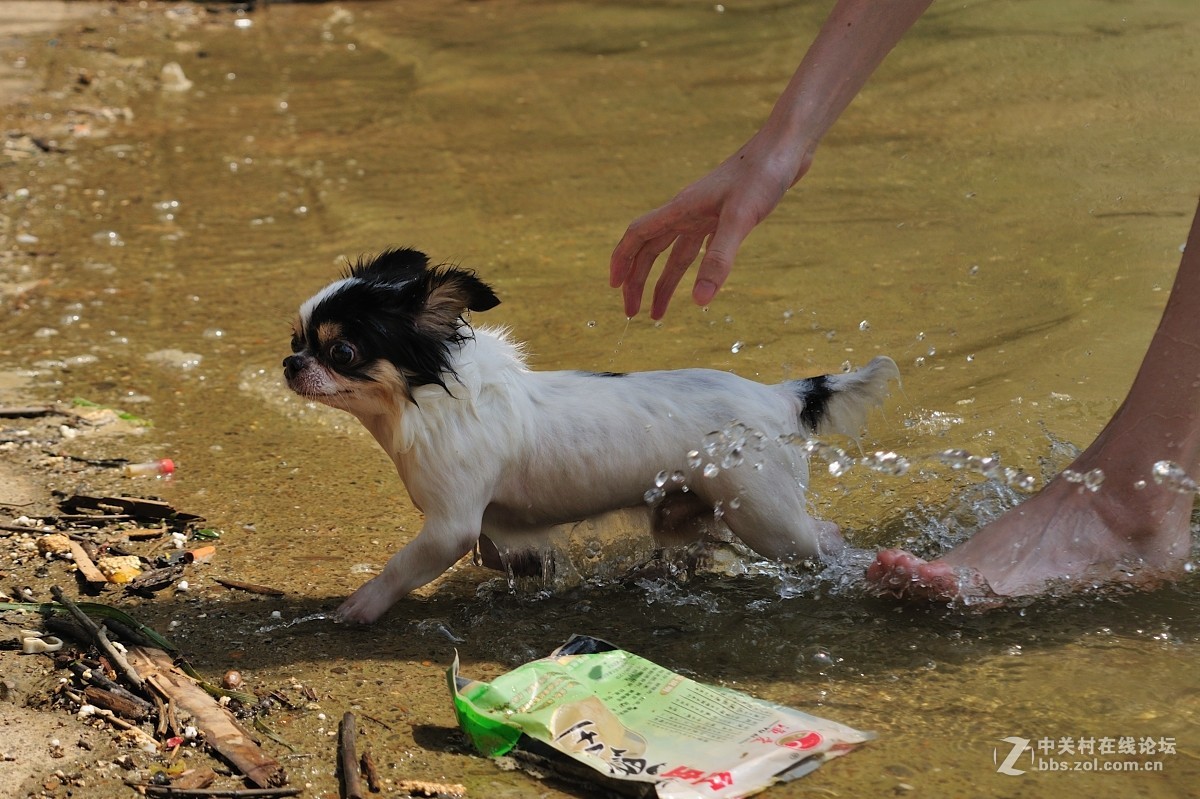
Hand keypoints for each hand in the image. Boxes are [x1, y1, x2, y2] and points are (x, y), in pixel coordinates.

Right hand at [609, 137, 810, 318]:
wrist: (787, 147)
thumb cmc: (762, 175)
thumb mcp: (740, 219)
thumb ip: (718, 259)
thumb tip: (699, 302)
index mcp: (681, 209)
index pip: (638, 236)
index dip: (622, 261)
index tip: (615, 288)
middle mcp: (688, 212)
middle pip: (651, 249)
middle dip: (638, 281)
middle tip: (632, 313)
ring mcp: (706, 213)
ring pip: (674, 253)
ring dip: (664, 282)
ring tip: (659, 314)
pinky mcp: (726, 215)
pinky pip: (699, 247)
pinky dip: (692, 269)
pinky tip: (698, 284)